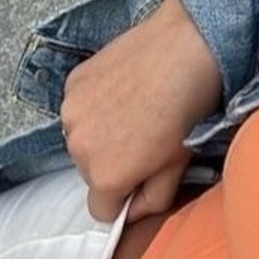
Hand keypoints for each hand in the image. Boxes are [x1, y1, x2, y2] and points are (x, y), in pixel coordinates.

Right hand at [59, 0, 223, 221]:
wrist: (186, 48)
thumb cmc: (188, 108)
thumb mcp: (178, 165)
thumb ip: (153, 199)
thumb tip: (135, 211)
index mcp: (106, 176)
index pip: (100, 211)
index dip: (122, 199)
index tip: (138, 180)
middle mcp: (79, 149)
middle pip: (89, 173)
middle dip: (111, 164)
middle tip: (143, 139)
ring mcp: (71, 113)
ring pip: (82, 140)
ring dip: (100, 133)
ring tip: (134, 111)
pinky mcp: (72, 84)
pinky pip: (78, 109)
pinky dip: (95, 105)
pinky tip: (123, 90)